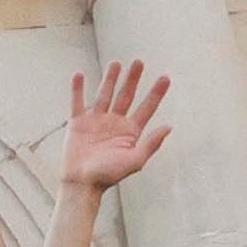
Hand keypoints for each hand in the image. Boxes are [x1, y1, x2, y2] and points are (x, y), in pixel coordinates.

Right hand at [59, 64, 170, 193]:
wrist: (82, 183)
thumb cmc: (109, 176)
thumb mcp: (135, 161)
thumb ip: (151, 144)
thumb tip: (169, 126)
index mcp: (130, 132)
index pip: (146, 108)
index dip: (156, 93)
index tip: (165, 77)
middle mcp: (114, 123)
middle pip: (126, 96)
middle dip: (133, 79)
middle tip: (139, 62)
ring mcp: (96, 121)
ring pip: (104, 94)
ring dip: (109, 79)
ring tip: (116, 63)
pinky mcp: (78, 123)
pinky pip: (77, 102)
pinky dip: (78, 89)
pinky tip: (80, 75)